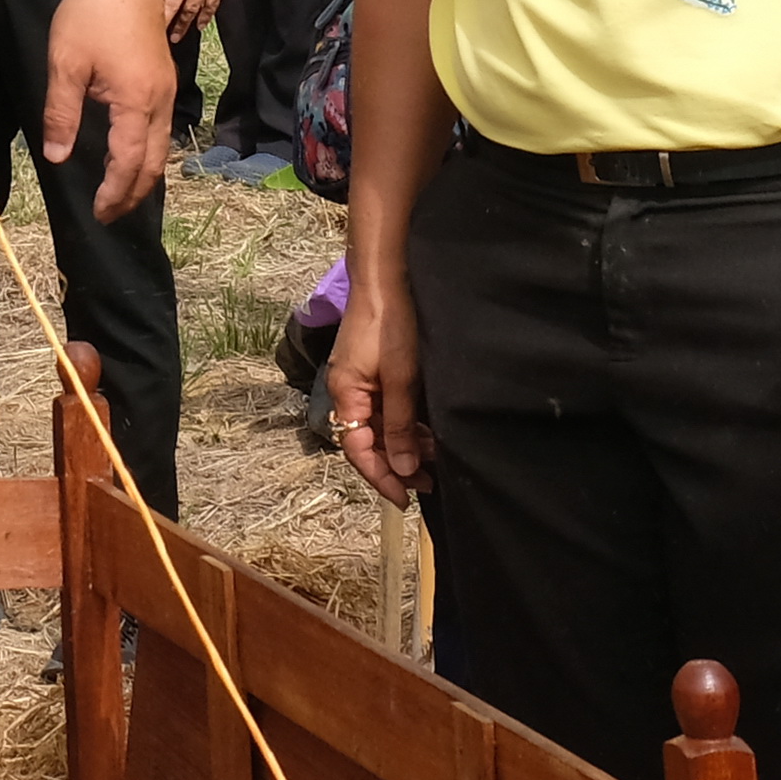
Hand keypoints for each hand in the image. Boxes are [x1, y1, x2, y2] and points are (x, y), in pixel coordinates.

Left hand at [41, 0, 178, 219]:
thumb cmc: (89, 15)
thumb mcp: (65, 64)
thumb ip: (61, 114)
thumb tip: (58, 156)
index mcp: (136, 102)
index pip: (129, 164)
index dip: (114, 193)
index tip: (98, 213)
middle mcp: (160, 101)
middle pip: (154, 163)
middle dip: (133, 193)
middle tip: (111, 213)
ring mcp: (166, 89)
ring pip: (162, 146)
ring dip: (143, 173)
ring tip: (119, 190)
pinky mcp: (164, 77)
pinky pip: (161, 127)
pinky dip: (148, 150)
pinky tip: (129, 151)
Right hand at [329, 278, 430, 507]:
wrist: (387, 279)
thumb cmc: (391, 326)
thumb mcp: (400, 380)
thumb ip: (400, 426)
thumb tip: (402, 468)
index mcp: (346, 394)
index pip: (359, 450)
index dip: (382, 478)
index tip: (406, 499)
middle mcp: (348, 392)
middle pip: (368, 441)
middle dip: (397, 464)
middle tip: (429, 481)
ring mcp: (360, 382)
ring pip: (379, 427)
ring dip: (404, 445)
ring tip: (434, 456)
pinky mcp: (373, 372)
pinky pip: (385, 410)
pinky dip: (404, 425)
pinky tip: (425, 431)